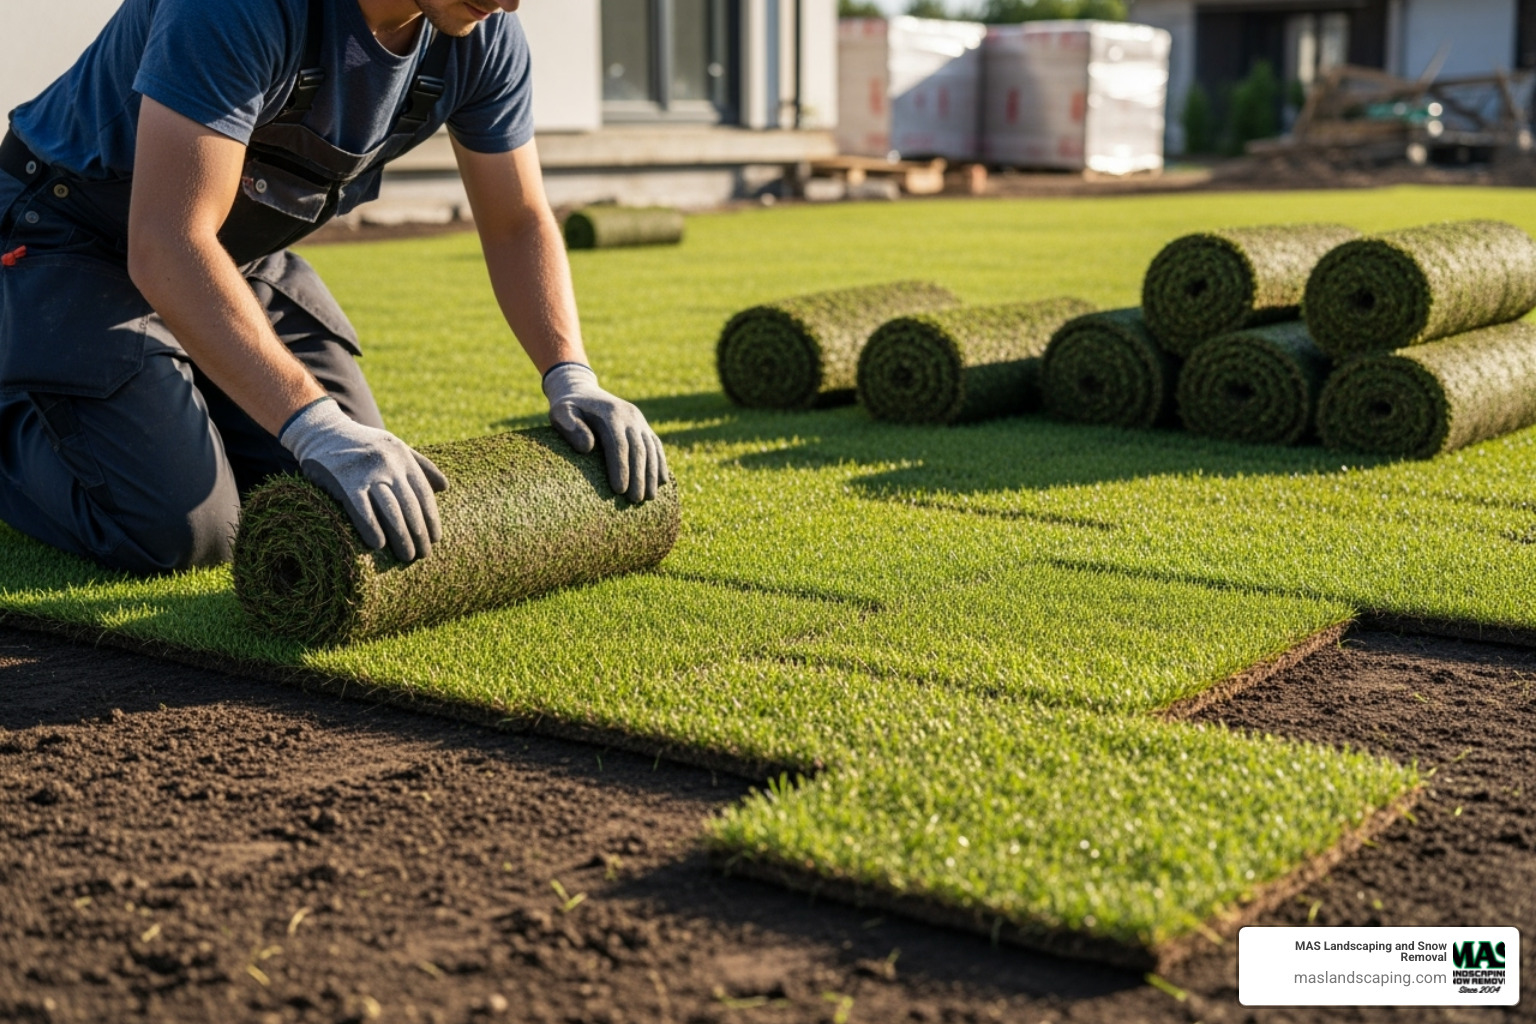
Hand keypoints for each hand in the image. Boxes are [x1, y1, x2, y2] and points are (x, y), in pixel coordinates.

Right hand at [279, 398, 448, 561]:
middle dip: (420, 534)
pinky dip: (372, 529)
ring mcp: (366, 472)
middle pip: (410, 506)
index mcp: (402, 457)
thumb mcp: (394, 446)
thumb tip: (445, 487)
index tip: (436, 539)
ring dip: (401, 537)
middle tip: (423, 555)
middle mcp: (388, 464)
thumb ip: (420, 464)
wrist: (322, 430)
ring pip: (391, 511)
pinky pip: (362, 511)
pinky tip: (379, 545)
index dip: (431, 518)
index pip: (423, 493)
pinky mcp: (344, 482)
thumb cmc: (362, 445)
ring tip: (407, 556)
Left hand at [542, 363, 667, 501]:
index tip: (619, 490)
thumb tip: (588, 448)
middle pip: (639, 449)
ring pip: (651, 449)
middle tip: (635, 500)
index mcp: (610, 414)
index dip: (620, 467)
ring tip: (650, 497)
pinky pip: (655, 445)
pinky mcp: (644, 426)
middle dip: (639, 476)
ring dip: (652, 474)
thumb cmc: (568, 408)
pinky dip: (661, 463)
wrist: (581, 390)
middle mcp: (630, 416)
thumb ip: (570, 426)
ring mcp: (639, 421)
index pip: (618, 444)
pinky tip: (662, 482)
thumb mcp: (560, 411)